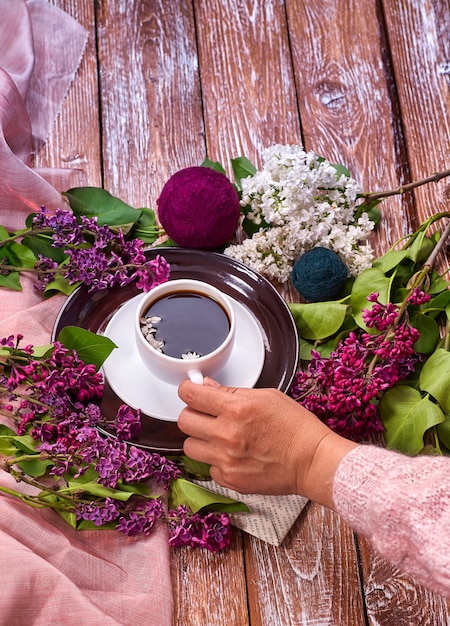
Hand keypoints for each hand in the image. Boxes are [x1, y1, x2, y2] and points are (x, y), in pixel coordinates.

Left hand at [177, 379, 357, 507]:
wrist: (312, 461)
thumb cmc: (295, 426)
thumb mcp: (267, 397)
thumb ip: (232, 391)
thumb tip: (206, 386)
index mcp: (236, 408)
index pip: (191, 395)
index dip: (187, 390)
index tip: (190, 391)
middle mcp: (226, 434)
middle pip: (184, 420)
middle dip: (192, 414)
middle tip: (205, 414)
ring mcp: (226, 459)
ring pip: (189, 447)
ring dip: (200, 439)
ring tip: (218, 437)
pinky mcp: (230, 479)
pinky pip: (208, 467)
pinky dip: (216, 461)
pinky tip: (233, 455)